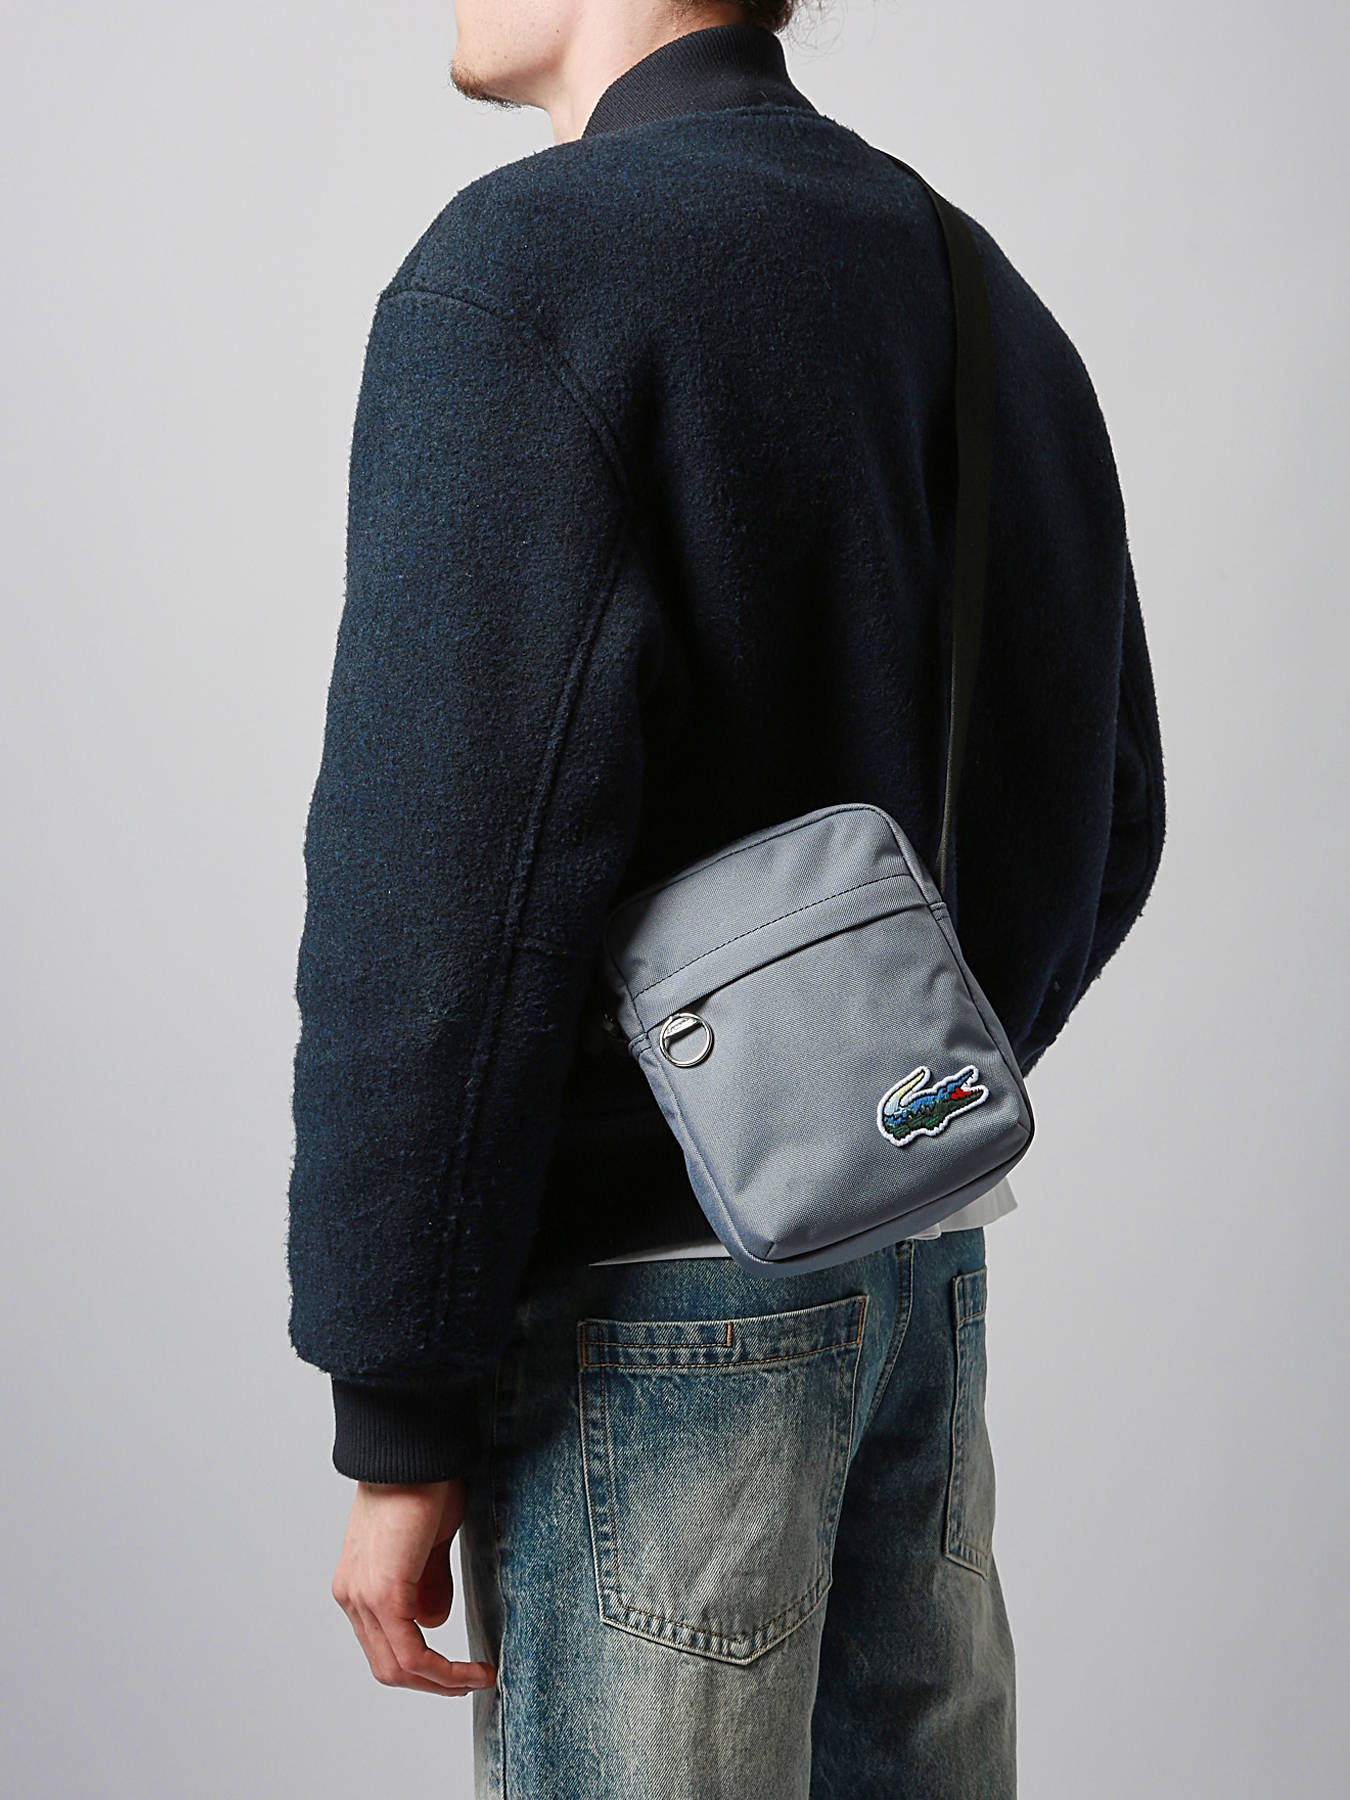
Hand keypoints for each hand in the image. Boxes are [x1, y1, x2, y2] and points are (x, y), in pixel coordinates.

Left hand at [331, 1476, 497, 1696]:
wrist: (412, 1448)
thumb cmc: (423, 1481)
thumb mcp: (428, 1542)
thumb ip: (427, 1583)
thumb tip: (433, 1624)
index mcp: (358, 1584)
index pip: (384, 1646)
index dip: (424, 1667)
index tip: (461, 1669)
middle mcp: (351, 1595)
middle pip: (387, 1665)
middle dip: (433, 1683)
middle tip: (472, 1681)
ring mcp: (360, 1596)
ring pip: (397, 1666)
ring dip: (441, 1681)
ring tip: (478, 1677)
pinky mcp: (381, 1592)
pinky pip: (410, 1652)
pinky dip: (443, 1670)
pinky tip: (471, 1669)